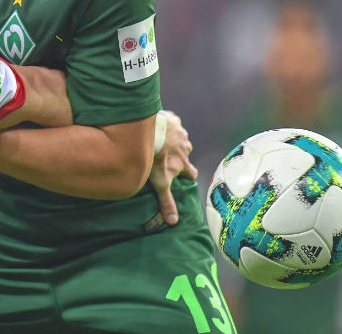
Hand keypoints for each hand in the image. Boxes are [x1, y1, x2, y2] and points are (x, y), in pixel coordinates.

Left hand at [149, 110, 197, 225]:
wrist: (150, 132)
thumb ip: (166, 201)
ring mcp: (180, 132)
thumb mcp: (160, 183)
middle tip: (166, 155)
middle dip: (179, 155)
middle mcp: (185, 148)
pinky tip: (156, 125)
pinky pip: (172, 121)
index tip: (184, 176)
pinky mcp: (173, 119)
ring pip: (179, 137)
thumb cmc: (155, 159)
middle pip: (186, 153)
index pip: (192, 173)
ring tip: (158, 139)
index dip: (188, 175)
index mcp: (183, 164)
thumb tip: (174, 221)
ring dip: (172, 139)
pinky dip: (167, 123)